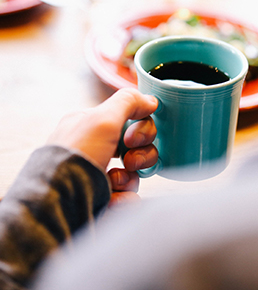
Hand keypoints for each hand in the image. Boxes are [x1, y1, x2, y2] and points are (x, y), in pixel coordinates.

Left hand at [47, 89, 157, 203]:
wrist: (59, 203)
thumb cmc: (77, 157)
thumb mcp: (102, 119)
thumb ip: (128, 102)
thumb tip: (150, 100)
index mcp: (91, 127)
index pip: (129, 120)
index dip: (141, 128)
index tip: (133, 137)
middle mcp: (94, 149)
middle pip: (138, 147)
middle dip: (141, 154)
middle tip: (129, 160)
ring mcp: (98, 176)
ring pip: (135, 173)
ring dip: (130, 178)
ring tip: (114, 182)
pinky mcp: (102, 199)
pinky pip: (128, 196)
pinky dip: (123, 198)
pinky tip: (110, 198)